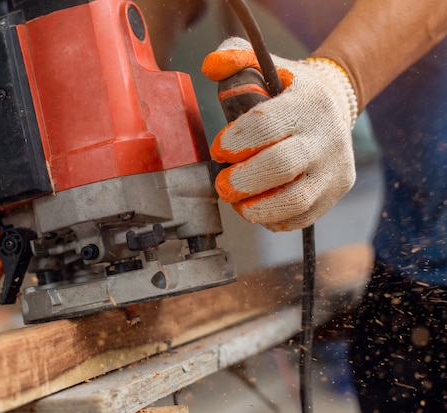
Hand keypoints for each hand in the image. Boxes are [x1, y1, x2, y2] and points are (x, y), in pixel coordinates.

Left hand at [202, 37, 357, 230]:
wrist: (336, 105)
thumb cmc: (289, 89)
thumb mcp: (266, 64)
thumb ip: (235, 58)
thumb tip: (211, 65)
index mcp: (307, 102)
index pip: (267, 124)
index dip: (236, 141)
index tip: (218, 149)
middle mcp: (327, 135)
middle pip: (282, 166)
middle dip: (243, 180)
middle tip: (222, 184)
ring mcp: (335, 166)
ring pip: (296, 200)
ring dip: (256, 207)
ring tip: (237, 201)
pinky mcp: (336, 190)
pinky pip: (302, 216)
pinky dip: (273, 218)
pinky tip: (256, 207)